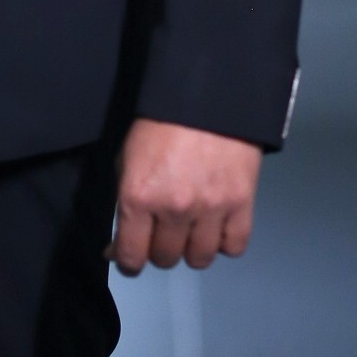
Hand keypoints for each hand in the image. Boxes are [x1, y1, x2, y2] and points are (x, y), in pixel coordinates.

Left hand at [111, 118, 260, 274]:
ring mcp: (210, 208)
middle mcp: (173, 208)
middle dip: (160, 249)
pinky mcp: (241, 203)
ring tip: (192, 229)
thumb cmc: (161, 124)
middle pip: (165, 259)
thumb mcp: (127, 162)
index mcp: (138, 197)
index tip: (132, 258)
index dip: (129, 262)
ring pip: (199, 259)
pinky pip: (233, 247)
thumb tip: (115, 248)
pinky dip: (225, 242)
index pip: (130, 256)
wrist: (207, 95)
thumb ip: (122, 207)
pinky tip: (217, 226)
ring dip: (192, 249)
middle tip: (163, 231)